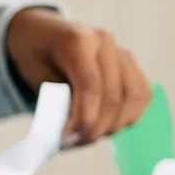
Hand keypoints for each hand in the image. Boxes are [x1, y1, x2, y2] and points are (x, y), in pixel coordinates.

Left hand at [3, 8, 151, 145]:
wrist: (43, 31)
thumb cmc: (35, 53)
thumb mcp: (33, 73)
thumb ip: (54, 99)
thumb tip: (73, 131)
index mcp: (78, 40)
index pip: (90, 85)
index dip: (83, 117)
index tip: (68, 138)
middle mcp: (105, 42)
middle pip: (114, 95)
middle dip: (96, 128)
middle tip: (74, 143)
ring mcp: (122, 52)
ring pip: (134, 97)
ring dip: (113, 125)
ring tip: (88, 137)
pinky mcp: (131, 64)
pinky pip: (141, 95)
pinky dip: (128, 116)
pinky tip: (107, 126)